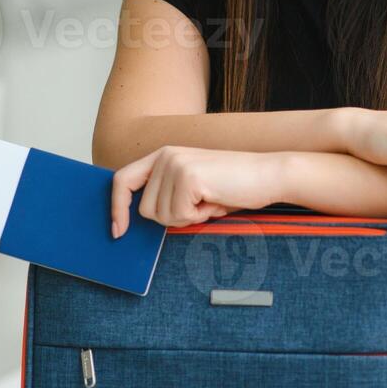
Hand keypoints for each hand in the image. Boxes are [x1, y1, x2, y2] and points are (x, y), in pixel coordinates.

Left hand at [110, 146, 283, 237]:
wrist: (269, 174)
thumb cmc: (235, 186)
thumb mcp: (194, 187)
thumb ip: (167, 194)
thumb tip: (141, 218)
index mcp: (163, 155)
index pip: (122, 180)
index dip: (117, 207)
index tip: (118, 232)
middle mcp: (165, 155)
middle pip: (145, 209)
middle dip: (172, 218)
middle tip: (201, 205)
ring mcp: (175, 164)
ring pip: (162, 216)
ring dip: (188, 217)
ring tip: (210, 200)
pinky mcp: (188, 177)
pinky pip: (180, 216)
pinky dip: (199, 217)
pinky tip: (215, 201)